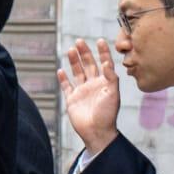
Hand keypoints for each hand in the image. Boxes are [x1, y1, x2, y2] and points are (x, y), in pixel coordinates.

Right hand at [57, 39, 121, 157]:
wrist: (97, 132)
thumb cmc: (107, 114)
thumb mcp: (113, 94)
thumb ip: (111, 77)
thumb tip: (107, 62)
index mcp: (105, 83)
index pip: (104, 63)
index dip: (102, 52)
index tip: (99, 41)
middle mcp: (94, 85)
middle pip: (89, 64)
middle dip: (84, 53)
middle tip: (79, 41)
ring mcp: (82, 91)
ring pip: (77, 72)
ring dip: (74, 61)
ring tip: (71, 50)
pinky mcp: (72, 99)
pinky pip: (66, 86)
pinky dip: (63, 79)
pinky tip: (60, 70)